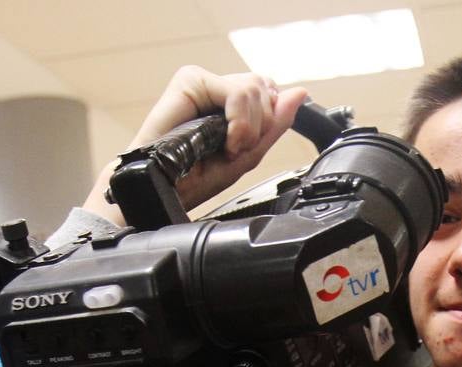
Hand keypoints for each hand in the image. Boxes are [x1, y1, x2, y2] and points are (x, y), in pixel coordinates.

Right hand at [84, 66, 307, 223]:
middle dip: (260, 125)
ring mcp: (203, 83)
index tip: (246, 147)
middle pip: (264, 87)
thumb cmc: (192, 180)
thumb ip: (274, 125)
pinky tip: (225, 139)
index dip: (269, 120)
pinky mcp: (190, 81)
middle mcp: (216, 90)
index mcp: (228, 106)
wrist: (162, 190)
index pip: (269, 94)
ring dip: (249, 126)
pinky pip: (237, 91)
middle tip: (236, 149)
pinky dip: (239, 120)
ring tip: (228, 147)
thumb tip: (299, 92)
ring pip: (255, 86)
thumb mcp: (245, 156)